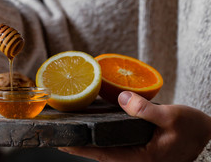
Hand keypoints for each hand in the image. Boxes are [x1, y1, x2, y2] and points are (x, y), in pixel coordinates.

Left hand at [58, 91, 210, 161]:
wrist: (207, 138)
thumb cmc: (192, 130)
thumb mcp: (171, 117)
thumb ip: (145, 109)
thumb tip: (122, 98)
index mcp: (140, 158)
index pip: (101, 154)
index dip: (79, 148)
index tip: (60, 142)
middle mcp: (134, 159)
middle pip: (98, 153)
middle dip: (77, 144)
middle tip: (57, 134)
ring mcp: (136, 155)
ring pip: (104, 149)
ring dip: (86, 140)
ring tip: (69, 129)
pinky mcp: (138, 149)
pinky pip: (113, 144)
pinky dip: (99, 136)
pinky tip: (91, 126)